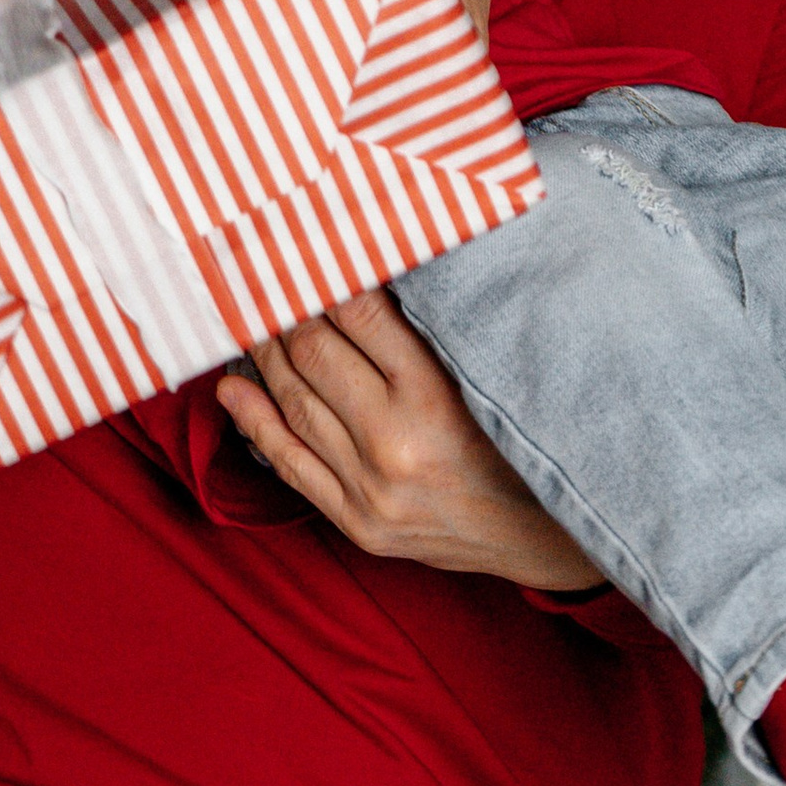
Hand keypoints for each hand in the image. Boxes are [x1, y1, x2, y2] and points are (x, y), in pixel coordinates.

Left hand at [215, 290, 601, 587]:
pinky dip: (254, 422)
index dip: (323, 274)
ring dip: (264, 355)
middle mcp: (396, 444)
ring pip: (294, 403)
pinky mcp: (360, 525)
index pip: (358, 313)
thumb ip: (433, 329)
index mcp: (437, 396)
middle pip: (313, 353)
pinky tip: (232, 388)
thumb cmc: (526, 443)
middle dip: (281, 308)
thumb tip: (368, 268)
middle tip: (260, 275)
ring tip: (247, 320)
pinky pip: (291, 464)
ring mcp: (371, 490)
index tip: (303, 246)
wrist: (552, 540)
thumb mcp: (492, 373)